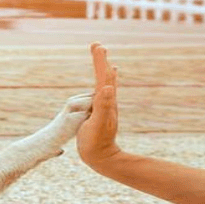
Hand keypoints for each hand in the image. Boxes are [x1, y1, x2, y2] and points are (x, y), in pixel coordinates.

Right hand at [76, 42, 121, 169]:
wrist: (103, 158)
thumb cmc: (97, 142)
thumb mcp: (98, 124)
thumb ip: (103, 106)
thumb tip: (107, 88)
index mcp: (105, 101)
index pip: (103, 76)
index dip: (99, 61)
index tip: (97, 45)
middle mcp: (107, 102)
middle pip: (105, 77)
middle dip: (101, 61)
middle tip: (98, 46)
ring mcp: (105, 108)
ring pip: (105, 84)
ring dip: (103, 70)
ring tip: (105, 61)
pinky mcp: (101, 114)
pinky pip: (103, 96)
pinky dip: (104, 86)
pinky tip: (106, 86)